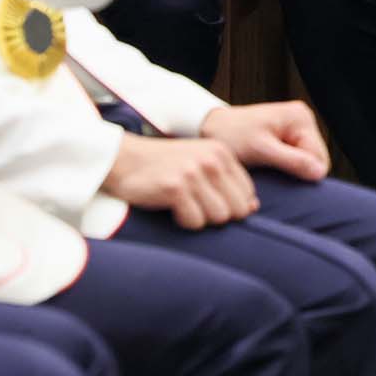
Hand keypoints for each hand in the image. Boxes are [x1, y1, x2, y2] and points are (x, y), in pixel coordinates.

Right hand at [103, 134, 258, 228]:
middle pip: (237, 210)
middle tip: (194, 205)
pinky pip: (195, 222)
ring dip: (200, 218)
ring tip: (182, 204)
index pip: (248, 195)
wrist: (122, 159)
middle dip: (218, 215)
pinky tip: (170, 207)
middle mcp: (212, 161)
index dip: (231, 206)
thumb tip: (253, 207)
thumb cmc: (164, 166)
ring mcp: (194, 173)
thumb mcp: (200, 164)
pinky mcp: (176, 188)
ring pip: (218, 218)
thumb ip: (228, 182)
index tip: (208, 201)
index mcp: (222, 153)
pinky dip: (183, 221)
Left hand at [201, 101, 330, 180]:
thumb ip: (292, 161)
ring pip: (306, 162)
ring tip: (267, 168)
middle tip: (271, 173)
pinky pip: (296, 159)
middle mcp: (303, 120)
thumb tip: (320, 173)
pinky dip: (284, 167)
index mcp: (300, 118)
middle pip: (315, 160)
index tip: (278, 176)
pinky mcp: (288, 137)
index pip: (319, 158)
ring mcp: (296, 128)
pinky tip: (268, 166)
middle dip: (296, 171)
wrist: (208, 127)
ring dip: (290, 170)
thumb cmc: (230, 135)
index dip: (302, 174)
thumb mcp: (261, 150)